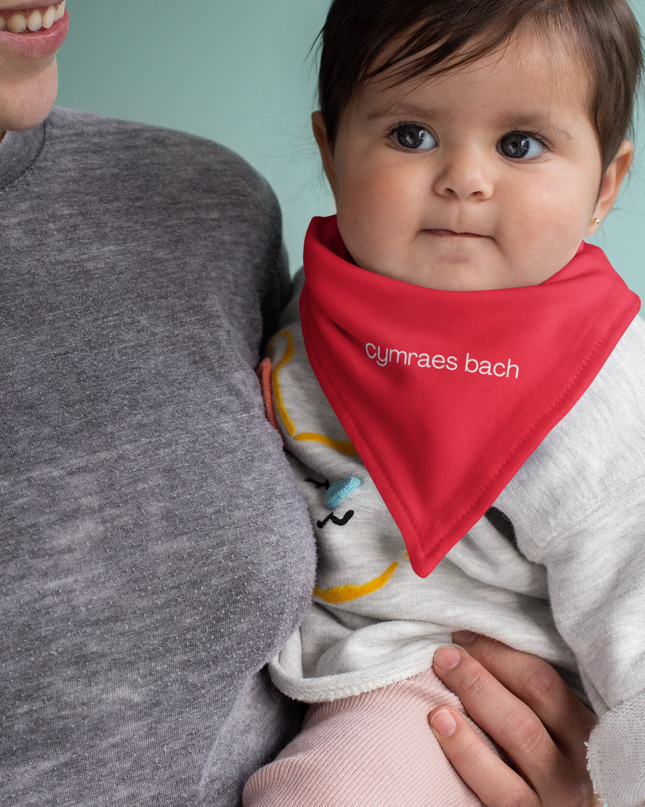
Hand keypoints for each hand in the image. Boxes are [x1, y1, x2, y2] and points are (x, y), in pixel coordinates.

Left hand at [428, 632, 600, 806]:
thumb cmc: (541, 761)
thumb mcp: (548, 729)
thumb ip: (524, 695)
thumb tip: (471, 645)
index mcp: (581, 729)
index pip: (544, 681)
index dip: (499, 654)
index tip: (464, 638)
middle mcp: (575, 763)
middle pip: (529, 705)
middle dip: (479, 676)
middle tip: (444, 656)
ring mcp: (555, 794)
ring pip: (519, 738)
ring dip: (475, 704)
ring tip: (440, 684)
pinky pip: (501, 788)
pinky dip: (466, 753)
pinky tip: (441, 727)